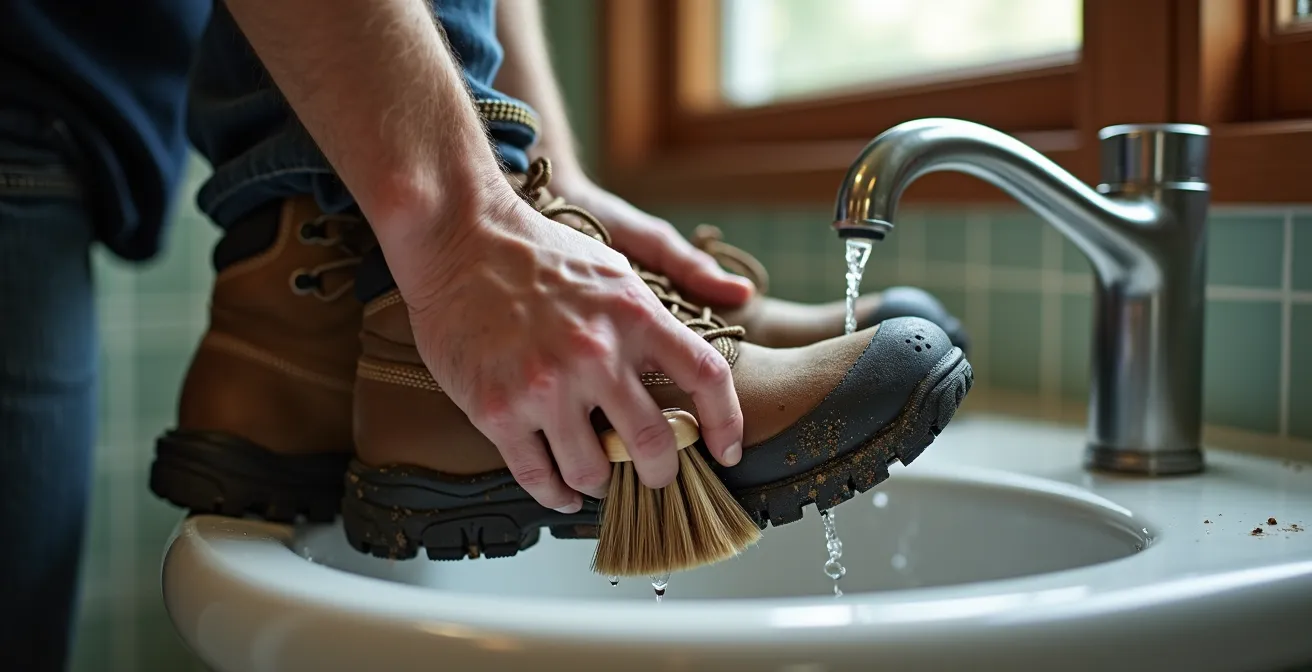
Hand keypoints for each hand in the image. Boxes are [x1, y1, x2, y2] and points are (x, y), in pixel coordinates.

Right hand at [400, 189, 744, 512]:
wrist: (458, 239)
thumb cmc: (539, 253)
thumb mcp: (615, 265)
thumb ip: (661, 306)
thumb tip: (730, 304)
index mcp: (634, 314)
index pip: (706, 376)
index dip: (726, 423)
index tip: (725, 449)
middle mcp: (596, 354)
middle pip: (654, 443)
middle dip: (662, 472)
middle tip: (656, 477)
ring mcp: (545, 386)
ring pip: (592, 472)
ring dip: (600, 483)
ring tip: (598, 477)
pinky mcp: (498, 409)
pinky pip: (536, 476)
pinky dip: (555, 495)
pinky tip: (561, 492)